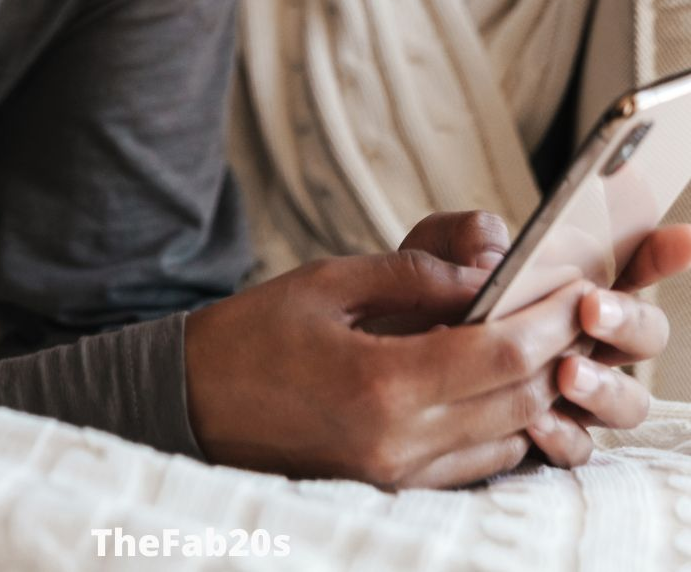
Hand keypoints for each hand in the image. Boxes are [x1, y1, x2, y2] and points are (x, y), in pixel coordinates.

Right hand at [184, 246, 586, 486]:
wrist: (190, 404)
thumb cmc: (252, 334)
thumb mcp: (329, 282)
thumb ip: (412, 276)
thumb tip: (485, 272)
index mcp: (381, 385)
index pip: (501, 357)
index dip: (548, 321)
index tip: (571, 286)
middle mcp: (398, 444)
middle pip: (516, 401)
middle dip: (553, 352)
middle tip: (566, 306)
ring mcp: (396, 476)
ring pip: (505, 438)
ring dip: (531, 390)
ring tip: (533, 337)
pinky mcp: (391, 488)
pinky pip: (474, 464)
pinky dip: (500, 422)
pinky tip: (492, 380)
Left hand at [401, 211, 690, 466]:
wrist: (379, 349)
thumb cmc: (421, 292)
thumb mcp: (436, 247)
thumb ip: (468, 236)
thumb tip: (496, 260)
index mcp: (570, 283)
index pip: (631, 265)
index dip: (661, 252)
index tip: (682, 238)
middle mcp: (585, 339)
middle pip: (645, 335)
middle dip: (628, 320)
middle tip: (589, 309)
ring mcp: (571, 391)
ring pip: (627, 400)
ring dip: (605, 385)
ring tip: (566, 371)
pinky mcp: (545, 437)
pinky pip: (577, 447)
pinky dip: (563, 433)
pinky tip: (535, 421)